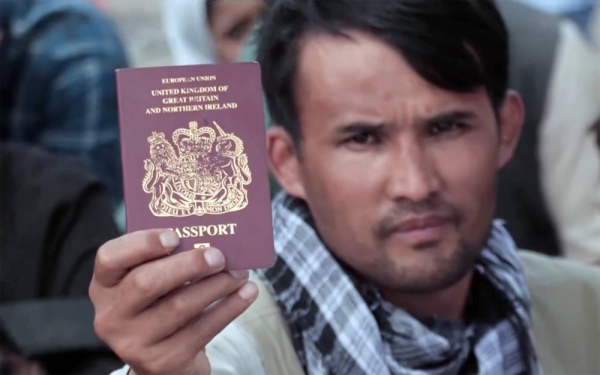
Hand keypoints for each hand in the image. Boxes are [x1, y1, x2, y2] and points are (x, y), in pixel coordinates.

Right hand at [89, 229, 257, 374]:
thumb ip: (166, 257)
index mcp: (104, 285)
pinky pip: (202, 330)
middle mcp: (111, 315)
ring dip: (216, 286)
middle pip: (146, 283)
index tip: (175, 235)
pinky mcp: (162, 362)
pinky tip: (247, 293)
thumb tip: (208, 237)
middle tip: (219, 256)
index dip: (141, 244)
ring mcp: (133, 343)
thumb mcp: (151, 278)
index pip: (109, 258)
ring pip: (179, 307)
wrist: (162, 357)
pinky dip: (229, 308)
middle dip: (188, 265)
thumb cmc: (160, 303)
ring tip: (239, 272)